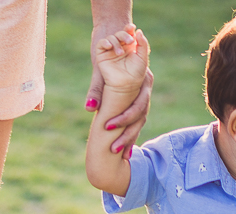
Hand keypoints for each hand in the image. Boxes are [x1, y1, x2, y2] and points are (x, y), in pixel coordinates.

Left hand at [87, 26, 152, 153]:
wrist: (116, 33)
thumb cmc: (107, 50)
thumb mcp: (100, 69)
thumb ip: (96, 90)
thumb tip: (89, 109)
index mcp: (142, 82)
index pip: (137, 107)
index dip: (124, 120)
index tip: (108, 127)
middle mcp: (145, 90)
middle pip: (140, 118)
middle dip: (127, 136)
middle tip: (113, 150)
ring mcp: (143, 96)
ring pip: (139, 122)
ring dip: (130, 139)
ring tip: (122, 157)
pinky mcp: (137, 101)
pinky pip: (136, 121)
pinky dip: (130, 134)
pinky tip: (126, 152)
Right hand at [94, 27, 149, 88]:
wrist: (127, 85)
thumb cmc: (136, 73)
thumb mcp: (143, 56)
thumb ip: (143, 43)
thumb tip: (138, 31)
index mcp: (129, 46)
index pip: (128, 33)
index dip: (129, 28)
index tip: (132, 27)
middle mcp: (120, 47)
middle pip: (119, 34)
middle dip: (124, 34)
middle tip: (130, 41)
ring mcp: (110, 51)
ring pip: (111, 38)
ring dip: (116, 41)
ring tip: (120, 53)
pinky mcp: (102, 55)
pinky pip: (101, 44)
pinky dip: (105, 42)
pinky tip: (110, 46)